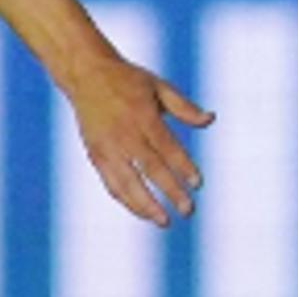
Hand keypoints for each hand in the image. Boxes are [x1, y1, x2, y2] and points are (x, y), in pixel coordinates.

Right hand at [59, 49, 210, 226]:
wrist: (86, 75)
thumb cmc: (128, 81)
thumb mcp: (159, 86)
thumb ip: (184, 107)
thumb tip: (211, 119)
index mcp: (143, 115)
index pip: (167, 147)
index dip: (183, 167)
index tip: (198, 184)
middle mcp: (124, 134)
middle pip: (150, 169)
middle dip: (170, 192)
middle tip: (188, 210)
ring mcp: (107, 147)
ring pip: (128, 183)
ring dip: (146, 205)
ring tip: (164, 221)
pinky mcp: (95, 155)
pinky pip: (111, 183)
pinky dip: (127, 200)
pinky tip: (143, 211)